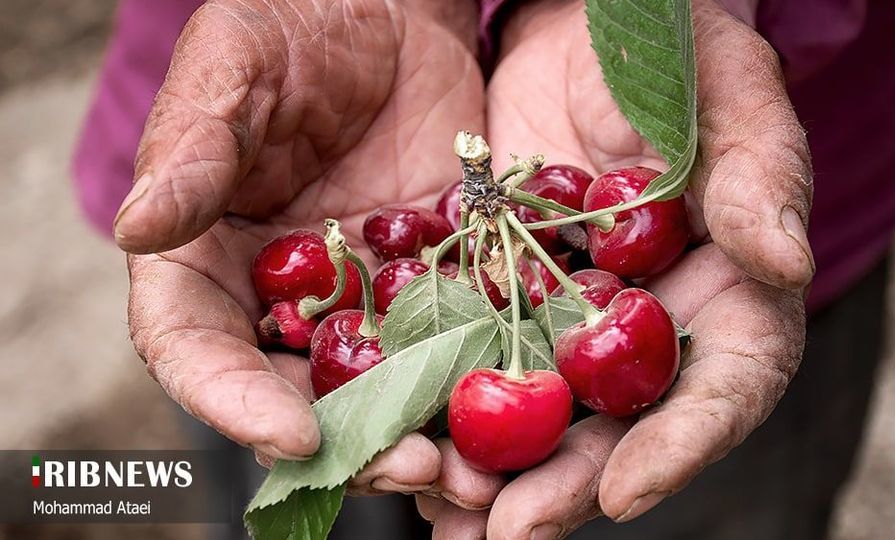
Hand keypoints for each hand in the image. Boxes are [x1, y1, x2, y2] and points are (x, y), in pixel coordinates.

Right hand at [115, 0, 482, 492]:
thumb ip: (193, 147)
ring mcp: (364, 299)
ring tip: (475, 469)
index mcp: (206, 258)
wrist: (394, 11)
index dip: (231, 402)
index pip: (195, 347)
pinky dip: (483, 381)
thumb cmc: (296, 25)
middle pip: (296, 395)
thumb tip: (138, 226)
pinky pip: (456, 342)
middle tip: (410, 469)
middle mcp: (280, 298)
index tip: (291, 437)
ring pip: (382, 388)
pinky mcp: (435, 284)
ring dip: (426, 434)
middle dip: (351, 443)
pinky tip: (525, 407)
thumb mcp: (238, 65)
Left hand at [417, 0, 813, 535]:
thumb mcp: (726, 96)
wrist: (580, 35)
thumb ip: (759, 172)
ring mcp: (569, 321)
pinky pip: (473, 360)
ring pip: (541, 415)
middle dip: (565, 485)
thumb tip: (784, 261)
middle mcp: (648, 329)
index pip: (721, 388)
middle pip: (619, 428)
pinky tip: (403, 443)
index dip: (680, 446)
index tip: (627, 491)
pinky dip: (441, 406)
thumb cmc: (675, 58)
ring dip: (493, 472)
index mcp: (727, 294)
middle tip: (506, 532)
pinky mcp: (501, 298)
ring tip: (443, 515)